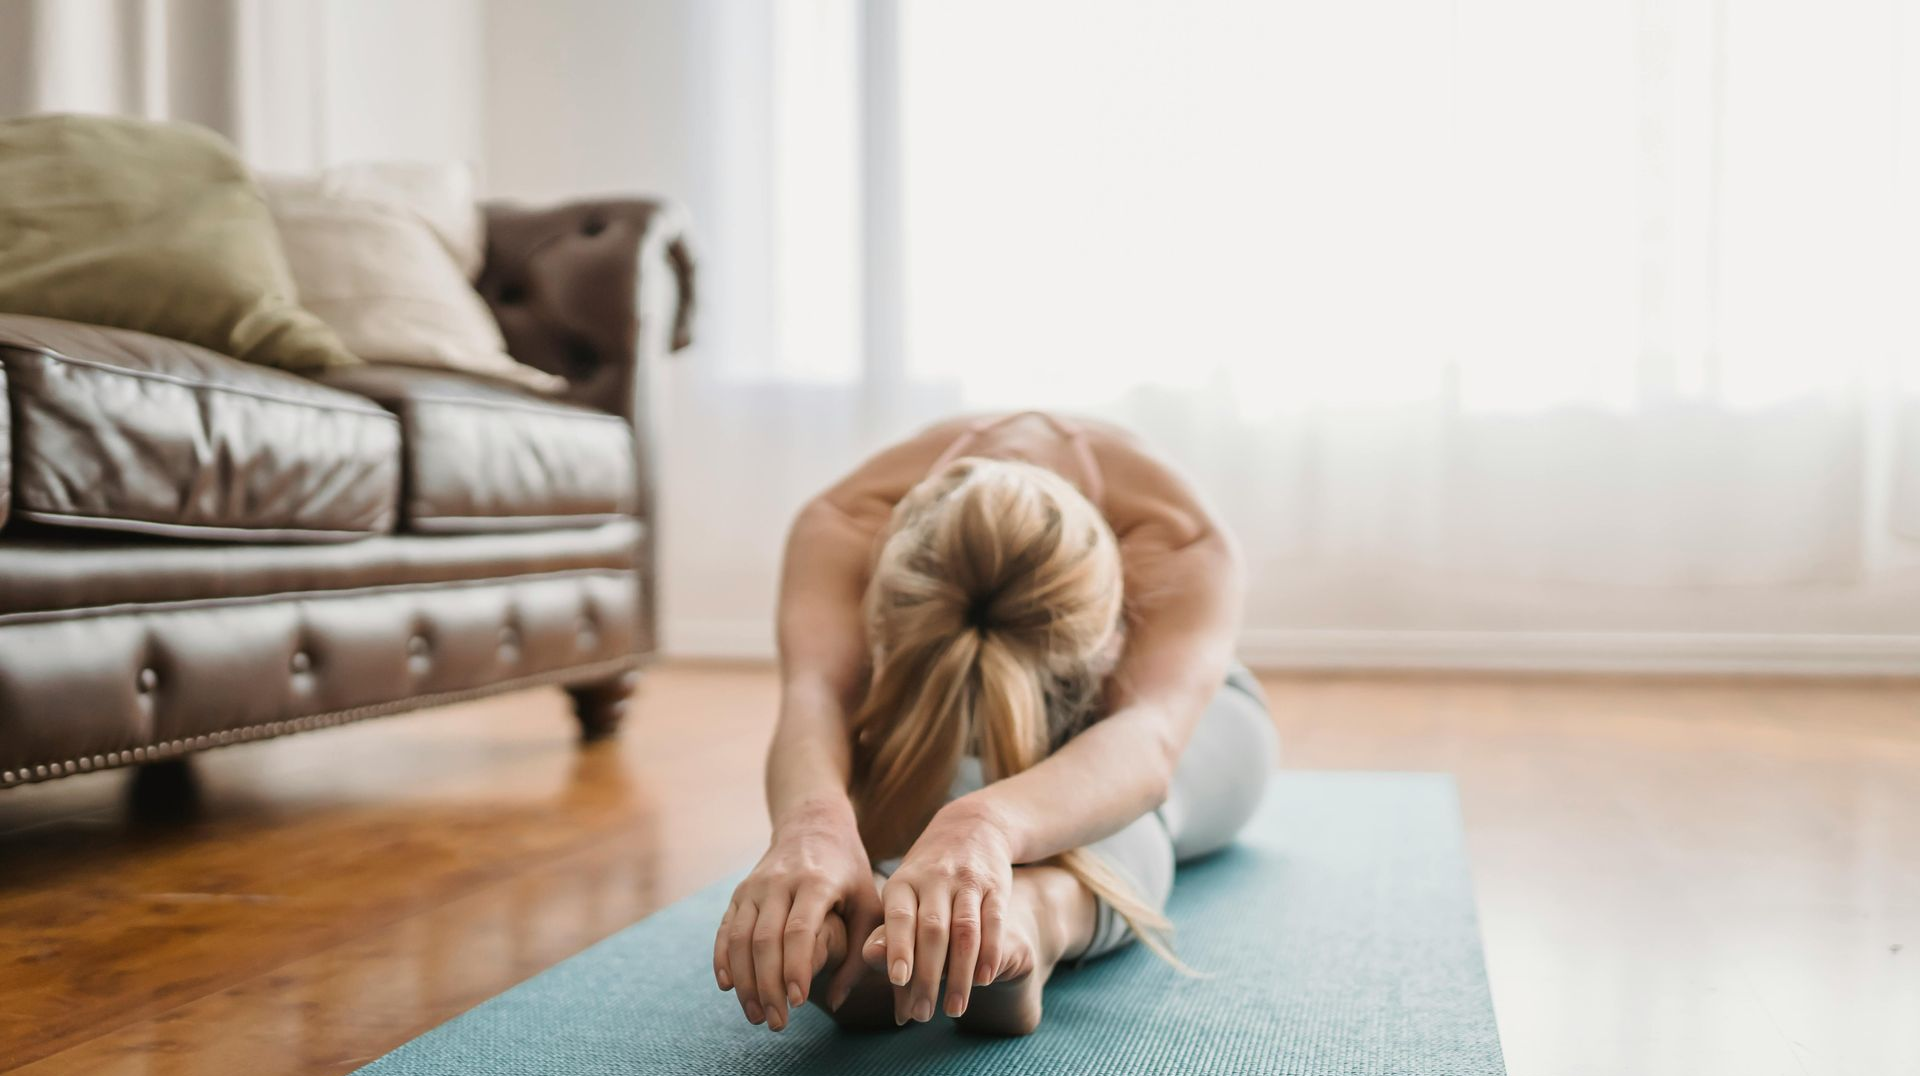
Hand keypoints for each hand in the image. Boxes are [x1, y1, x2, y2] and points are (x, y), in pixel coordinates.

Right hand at [714, 797, 879, 1030]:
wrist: (813, 824)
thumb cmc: (849, 871)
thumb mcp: (868, 902)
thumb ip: (861, 951)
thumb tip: (839, 1001)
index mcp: (816, 882)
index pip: (799, 930)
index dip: (796, 968)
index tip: (799, 1003)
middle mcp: (780, 883)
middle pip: (765, 940)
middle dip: (768, 986)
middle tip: (777, 1023)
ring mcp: (755, 886)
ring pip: (739, 939)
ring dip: (745, 982)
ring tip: (756, 1015)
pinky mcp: (739, 893)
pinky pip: (724, 930)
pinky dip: (722, 960)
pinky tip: (729, 987)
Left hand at [862, 797, 1014, 1022]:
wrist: (973, 826)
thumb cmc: (927, 877)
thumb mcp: (903, 894)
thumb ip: (890, 935)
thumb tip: (877, 980)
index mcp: (903, 882)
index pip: (899, 917)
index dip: (899, 948)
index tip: (897, 980)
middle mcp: (935, 879)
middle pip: (933, 930)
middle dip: (927, 976)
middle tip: (922, 1014)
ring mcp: (967, 882)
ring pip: (965, 930)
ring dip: (959, 974)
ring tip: (954, 1009)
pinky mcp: (996, 886)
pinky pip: (994, 922)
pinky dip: (989, 952)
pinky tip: (984, 980)